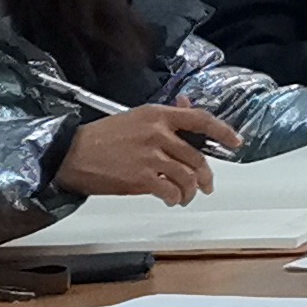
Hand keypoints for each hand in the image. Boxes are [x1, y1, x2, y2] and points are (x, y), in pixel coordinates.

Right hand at [58, 104, 242, 204]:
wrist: (70, 154)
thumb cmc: (100, 138)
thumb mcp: (135, 118)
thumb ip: (164, 117)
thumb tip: (187, 106)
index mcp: (157, 115)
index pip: (200, 120)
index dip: (223, 132)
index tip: (235, 142)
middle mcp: (158, 133)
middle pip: (197, 157)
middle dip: (206, 176)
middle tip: (206, 185)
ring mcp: (151, 156)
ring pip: (188, 177)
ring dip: (191, 191)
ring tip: (185, 196)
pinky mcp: (142, 178)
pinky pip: (171, 191)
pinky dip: (175, 198)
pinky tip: (171, 200)